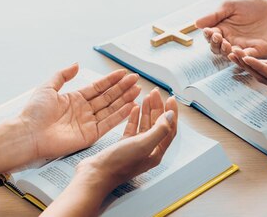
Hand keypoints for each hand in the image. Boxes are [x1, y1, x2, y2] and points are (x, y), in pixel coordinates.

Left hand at [19, 64, 140, 158]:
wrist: (29, 134)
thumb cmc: (33, 113)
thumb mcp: (48, 87)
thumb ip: (63, 75)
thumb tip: (76, 64)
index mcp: (74, 99)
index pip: (98, 88)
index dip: (111, 80)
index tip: (123, 73)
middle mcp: (83, 111)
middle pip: (108, 97)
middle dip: (122, 88)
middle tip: (135, 79)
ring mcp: (88, 123)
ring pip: (111, 109)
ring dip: (125, 99)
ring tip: (137, 90)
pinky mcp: (90, 135)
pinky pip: (109, 124)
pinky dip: (120, 115)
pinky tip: (130, 106)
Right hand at [41, 89, 177, 216]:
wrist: (96, 173)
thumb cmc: (118, 163)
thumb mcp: (143, 145)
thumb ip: (159, 130)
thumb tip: (170, 116)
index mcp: (156, 152)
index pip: (169, 129)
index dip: (171, 113)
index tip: (170, 98)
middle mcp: (147, 150)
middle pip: (157, 125)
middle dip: (158, 108)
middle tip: (155, 93)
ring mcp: (135, 148)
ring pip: (145, 125)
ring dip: (147, 110)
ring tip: (147, 97)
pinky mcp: (123, 146)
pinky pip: (132, 129)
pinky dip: (134, 117)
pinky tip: (134, 108)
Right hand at [195, 0, 266, 60]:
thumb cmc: (252, 4)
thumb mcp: (230, 6)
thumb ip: (215, 15)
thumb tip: (196, 24)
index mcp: (223, 30)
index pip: (211, 38)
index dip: (209, 37)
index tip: (210, 32)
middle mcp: (230, 41)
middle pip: (218, 50)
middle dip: (216, 46)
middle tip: (220, 39)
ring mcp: (243, 47)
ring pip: (230, 55)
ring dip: (227, 53)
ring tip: (227, 46)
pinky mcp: (257, 51)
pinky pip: (247, 58)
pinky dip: (242, 57)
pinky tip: (240, 52)